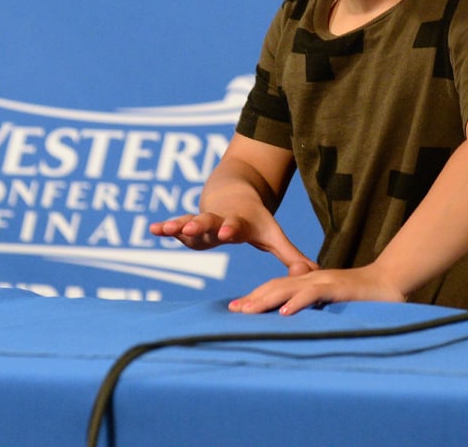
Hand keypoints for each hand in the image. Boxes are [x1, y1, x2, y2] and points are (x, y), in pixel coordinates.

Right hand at [149, 208, 313, 274]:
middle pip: (209, 221)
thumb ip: (290, 255)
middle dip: (200, 224)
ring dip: (178, 225)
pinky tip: (153, 229)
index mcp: (240, 223)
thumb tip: (314, 273)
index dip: (230, 228)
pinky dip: (165, 227)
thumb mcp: (272, 235)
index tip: (226, 231)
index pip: (235, 226)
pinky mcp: (189, 225)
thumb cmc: (254, 221)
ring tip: (164, 229)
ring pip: (189, 222)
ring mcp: (202, 221)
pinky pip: (176, 226)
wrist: (234, 194)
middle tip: (191, 227)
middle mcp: (219, 219)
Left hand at [231, 265, 406, 315]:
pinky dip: (298, 302)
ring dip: (266, 299)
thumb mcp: (336, 304)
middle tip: (232, 311)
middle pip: (277, 286)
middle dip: (253, 298)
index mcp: (311, 282)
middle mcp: (314, 279)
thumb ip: (319, 311)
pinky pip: (315, 294)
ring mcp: (326, 281)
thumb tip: (299, 329)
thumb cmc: (366, 297)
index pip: (279, 286)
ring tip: (247, 311)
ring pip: (289, 287)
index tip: (237, 309)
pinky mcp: (339, 288)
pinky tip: (284, 312)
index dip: (257, 296)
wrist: (393, 281)